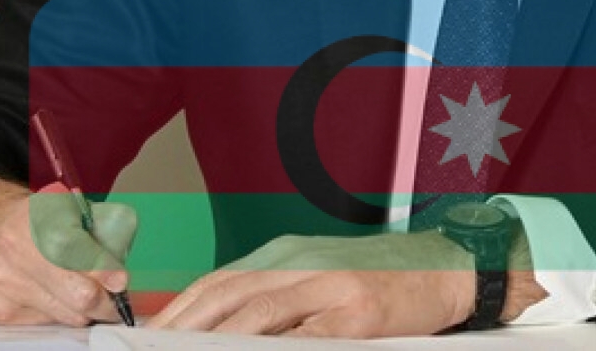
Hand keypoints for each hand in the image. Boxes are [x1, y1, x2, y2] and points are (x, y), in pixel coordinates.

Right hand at [0, 179, 137, 325]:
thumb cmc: (30, 221)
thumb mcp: (64, 211)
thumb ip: (96, 235)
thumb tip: (117, 277)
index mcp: (38, 221)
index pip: (83, 256)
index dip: (108, 273)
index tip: (120, 282)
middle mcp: (17, 254)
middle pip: (79, 296)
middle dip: (105, 302)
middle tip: (114, 301)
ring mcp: (5, 286)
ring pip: (66, 315)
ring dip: (82, 309)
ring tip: (81, 291)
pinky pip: (45, 323)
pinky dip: (56, 312)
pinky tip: (50, 294)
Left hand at [150, 231, 479, 336]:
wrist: (447, 267)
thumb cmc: (381, 279)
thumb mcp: (318, 276)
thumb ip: (274, 297)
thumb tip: (221, 329)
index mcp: (286, 254)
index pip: (218, 282)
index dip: (178, 309)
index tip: (148, 334)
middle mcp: (303, 264)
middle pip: (228, 296)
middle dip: (184, 328)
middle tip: (152, 348)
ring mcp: (331, 286)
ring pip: (260, 315)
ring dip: (219, 342)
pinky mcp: (359, 313)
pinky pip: (309, 336)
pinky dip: (279, 349)